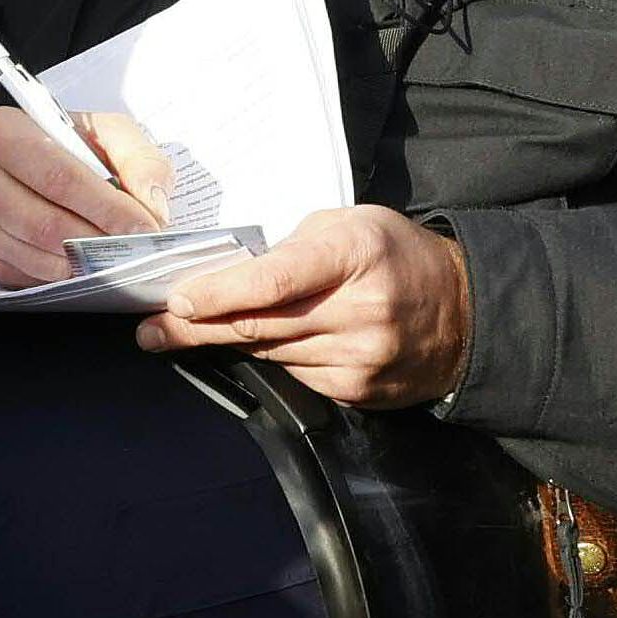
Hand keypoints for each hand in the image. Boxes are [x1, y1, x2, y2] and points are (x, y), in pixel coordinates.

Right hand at [0, 103, 173, 288]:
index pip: (60, 178)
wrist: (5, 164)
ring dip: (85, 263)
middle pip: (47, 225)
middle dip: (100, 242)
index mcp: (3, 133)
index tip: (145, 226)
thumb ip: (137, 157)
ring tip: (114, 255)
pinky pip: (30, 277)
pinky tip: (83, 262)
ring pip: (40, 257)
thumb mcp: (100, 132)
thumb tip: (153, 204)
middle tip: (137, 248)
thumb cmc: (56, 146)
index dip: (108, 207)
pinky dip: (65, 276)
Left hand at [138, 207, 472, 408]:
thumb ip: (290, 249)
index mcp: (354, 255)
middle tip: (151, 330)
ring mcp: (361, 358)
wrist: (465, 310)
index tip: (175, 301)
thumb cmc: (394, 256)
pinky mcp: (359, 391)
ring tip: (197, 330)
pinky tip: (272, 340)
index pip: (273, 281)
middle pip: (259, 326)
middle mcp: (360, 311)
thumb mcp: (347, 226)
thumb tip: (227, 277)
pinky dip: (274, 357)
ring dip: (230, 342)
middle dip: (194, 329)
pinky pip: (295, 375)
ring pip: (269, 353)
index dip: (218, 294)